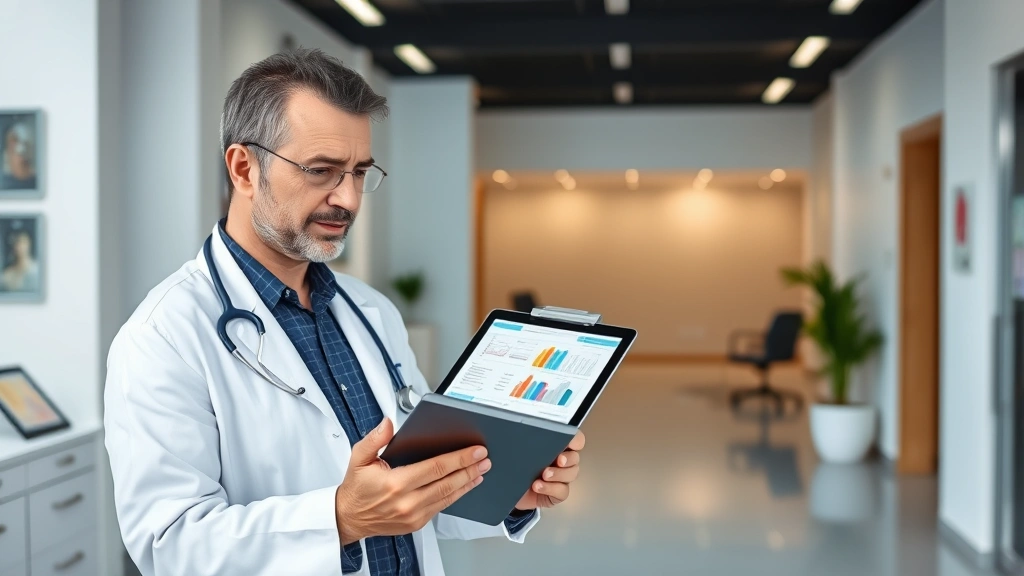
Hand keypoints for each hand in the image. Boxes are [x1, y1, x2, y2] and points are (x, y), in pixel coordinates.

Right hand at [335, 418, 488, 544]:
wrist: (349, 517)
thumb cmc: (356, 488)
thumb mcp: (359, 457)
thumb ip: (374, 438)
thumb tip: (388, 423)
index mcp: (396, 483)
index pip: (435, 468)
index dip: (459, 458)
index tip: (474, 451)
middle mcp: (407, 502)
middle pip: (448, 483)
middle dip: (469, 469)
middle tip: (485, 459)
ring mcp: (413, 515)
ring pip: (448, 497)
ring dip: (467, 483)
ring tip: (481, 471)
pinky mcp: (417, 523)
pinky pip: (441, 507)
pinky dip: (456, 495)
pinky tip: (465, 485)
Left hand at [514, 431, 584, 510]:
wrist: (505, 488)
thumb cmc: (515, 465)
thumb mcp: (519, 449)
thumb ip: (528, 440)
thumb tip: (529, 427)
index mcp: (557, 446)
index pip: (575, 440)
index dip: (576, 440)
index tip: (570, 441)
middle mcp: (562, 461)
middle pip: (575, 458)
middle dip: (568, 459)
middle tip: (558, 460)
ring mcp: (561, 478)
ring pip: (571, 474)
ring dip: (558, 474)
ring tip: (544, 475)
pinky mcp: (557, 493)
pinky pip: (562, 491)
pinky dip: (551, 488)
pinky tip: (538, 486)